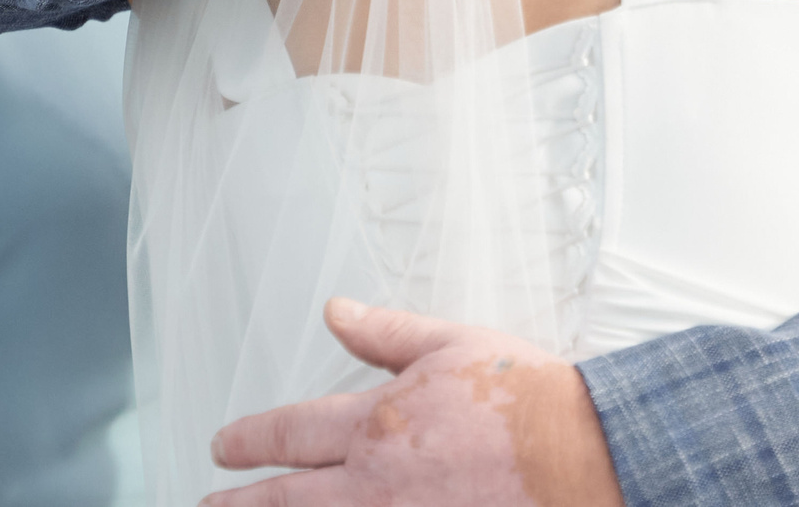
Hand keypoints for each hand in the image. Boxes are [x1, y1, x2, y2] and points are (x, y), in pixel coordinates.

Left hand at [204, 298, 621, 506]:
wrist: (587, 454)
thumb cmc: (528, 400)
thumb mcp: (451, 343)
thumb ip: (385, 332)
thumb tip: (335, 311)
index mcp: (375, 424)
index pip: (290, 432)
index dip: (249, 439)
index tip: (223, 447)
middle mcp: (375, 485)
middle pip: (286, 500)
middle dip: (241, 503)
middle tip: (211, 502)